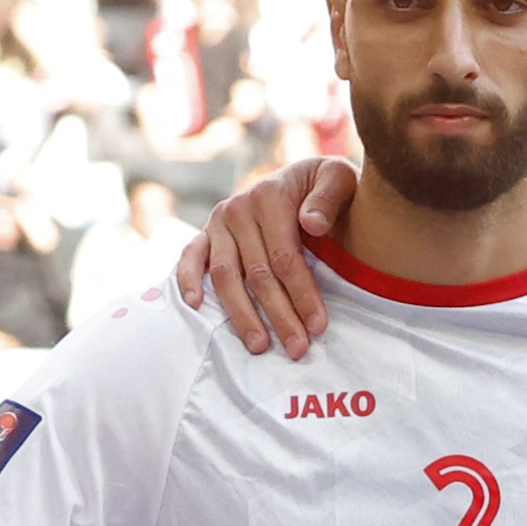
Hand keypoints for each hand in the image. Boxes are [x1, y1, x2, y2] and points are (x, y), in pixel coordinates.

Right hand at [174, 156, 354, 357]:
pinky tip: (196, 307)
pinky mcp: (207, 233)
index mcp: (270, 197)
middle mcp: (239, 209)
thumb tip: (312, 223)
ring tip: (259, 345)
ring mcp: (219, 222)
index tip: (318, 326)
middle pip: (257, 273)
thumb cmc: (325, 185)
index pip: (285, 257)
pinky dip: (189, 280)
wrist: (303, 176)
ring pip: (226, 275)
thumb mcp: (337, 178)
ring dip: (241, 313)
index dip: (302, 294)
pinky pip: (191, 257)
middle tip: (297, 349)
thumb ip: (328, 198)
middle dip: (279, 314)